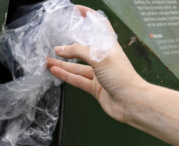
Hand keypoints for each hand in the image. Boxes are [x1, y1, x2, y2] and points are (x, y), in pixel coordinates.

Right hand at [46, 7, 148, 122]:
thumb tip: (61, 49)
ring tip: (48, 60)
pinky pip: (78, 79)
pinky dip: (66, 75)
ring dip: (63, 63)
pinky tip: (55, 71)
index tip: (76, 11)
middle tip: (56, 41)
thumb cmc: (122, 76)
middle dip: (70, 45)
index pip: (99, 25)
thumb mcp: (99, 56)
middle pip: (84, 48)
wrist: (130, 102)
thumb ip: (79, 51)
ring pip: (78, 66)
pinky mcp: (96, 88)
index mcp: (109, 46)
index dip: (89, 16)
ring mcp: (100, 74)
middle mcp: (104, 58)